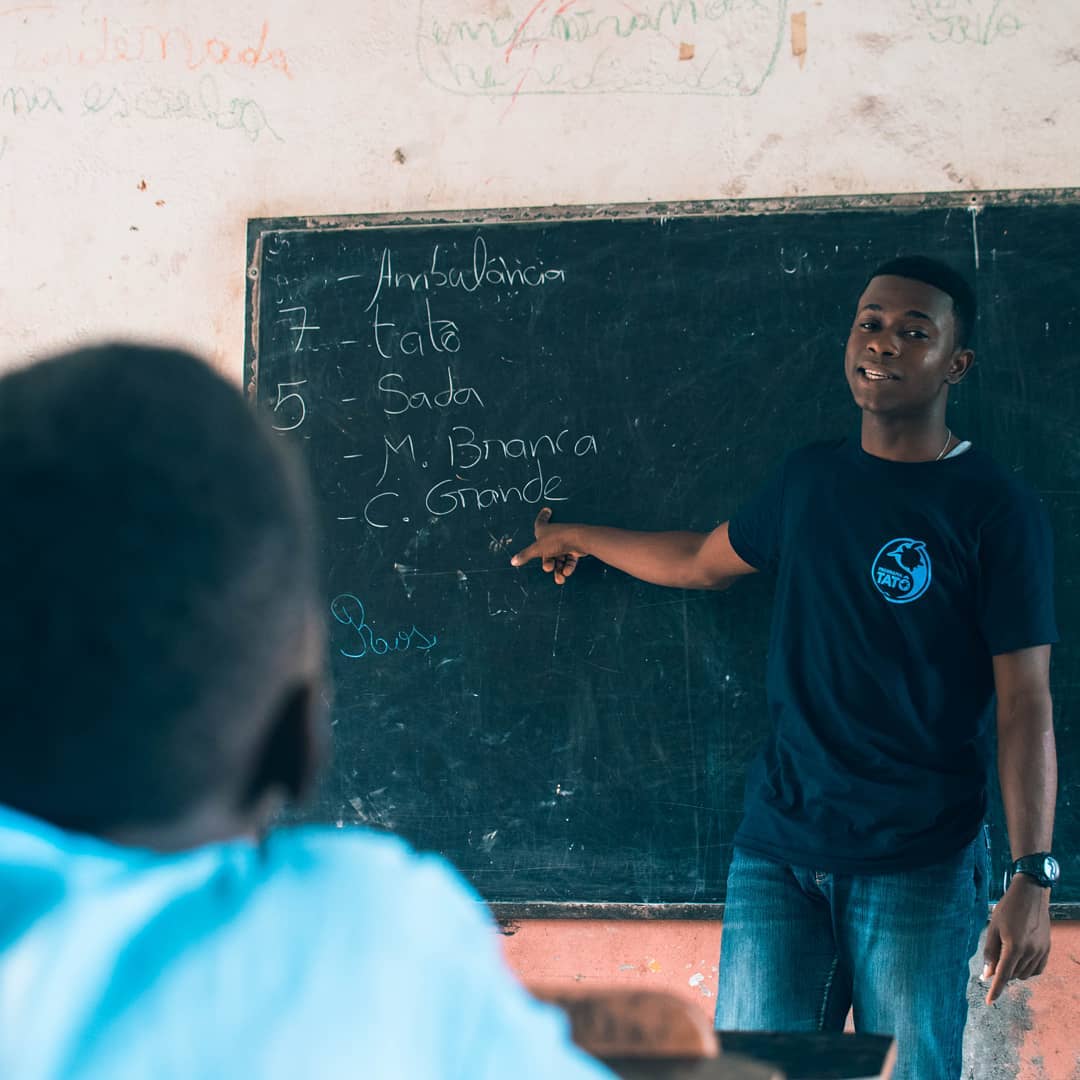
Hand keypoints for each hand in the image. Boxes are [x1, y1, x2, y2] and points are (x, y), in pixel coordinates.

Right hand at [510, 508, 586, 584]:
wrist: (578, 540)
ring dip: (558, 569)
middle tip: (549, 568)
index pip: (540, 521)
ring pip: (559, 557)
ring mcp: (565, 541)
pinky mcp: (574, 548)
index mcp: (544, 530)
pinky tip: (566, 573)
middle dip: (548, 562)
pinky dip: (567, 567)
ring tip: (560, 578)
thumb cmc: (556, 541)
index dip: (542, 515)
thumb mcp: (537, 549)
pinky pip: (568, 559)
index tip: (547, 509)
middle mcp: (554, 534)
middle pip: (548, 549)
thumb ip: (525, 555)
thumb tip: (512, 561)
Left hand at [981, 875, 1050, 1003]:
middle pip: (1013, 975)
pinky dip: (1027, 969)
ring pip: (1025, 974)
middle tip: (996, 954)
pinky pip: (1037, 970)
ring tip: (1007, 951)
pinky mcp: (1047, 950)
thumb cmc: (1007, 909)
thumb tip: (986, 975)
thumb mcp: (993, 928)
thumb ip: (990, 952)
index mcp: (1014, 947)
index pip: (1003, 975)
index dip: (995, 990)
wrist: (1030, 895)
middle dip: (1002, 971)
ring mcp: (1041, 952)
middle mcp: (1030, 952)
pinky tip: (1020, 958)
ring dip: (1014, 970)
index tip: (990, 1002)